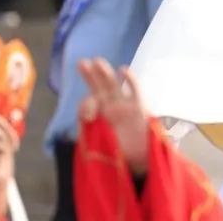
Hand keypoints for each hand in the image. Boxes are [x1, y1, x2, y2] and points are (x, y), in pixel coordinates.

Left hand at [78, 58, 149, 173]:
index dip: (86, 104)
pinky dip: (130, 80)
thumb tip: (86, 116)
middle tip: (81, 63)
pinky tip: (123, 70)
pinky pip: (134, 91)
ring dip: (106, 74)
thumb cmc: (119, 154)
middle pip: (99, 88)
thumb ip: (90, 130)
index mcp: (99, 115)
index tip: (89, 116)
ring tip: (97, 61)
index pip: (89, 102)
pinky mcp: (139, 108)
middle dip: (91, 76)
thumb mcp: (98, 144)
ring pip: (113, 86)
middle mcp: (110, 108)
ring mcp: (124, 106)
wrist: (140, 161)